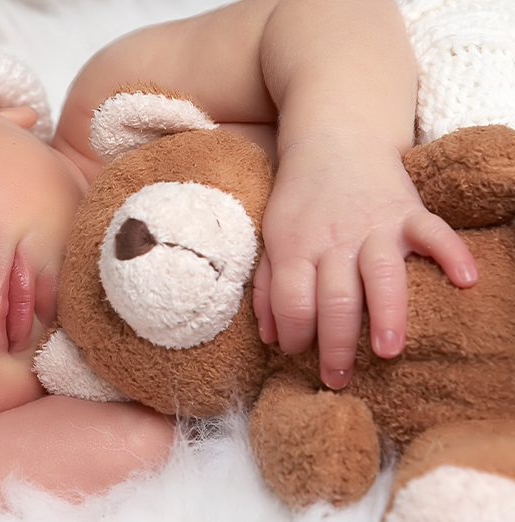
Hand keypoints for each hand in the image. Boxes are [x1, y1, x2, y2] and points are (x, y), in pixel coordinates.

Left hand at [251, 135, 477, 388]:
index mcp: (295, 247)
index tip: (298, 353)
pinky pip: (434, 231)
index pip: (291, 299)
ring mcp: (374, 225)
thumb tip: (270, 337)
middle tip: (339, 378)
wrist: (333, 140)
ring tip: (389, 351)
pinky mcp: (407, 211)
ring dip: (386, 314)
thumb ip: (268, 286)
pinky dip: (452, 253)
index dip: (293, 332)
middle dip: (336, 343)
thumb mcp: (272, 237)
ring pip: (380, 274)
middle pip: (334, 298)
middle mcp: (334, 240)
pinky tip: (466, 281)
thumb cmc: (300, 199)